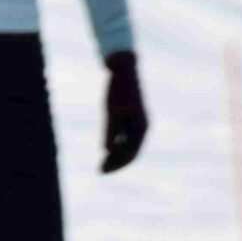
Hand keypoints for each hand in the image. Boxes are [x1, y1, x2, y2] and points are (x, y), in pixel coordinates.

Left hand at [101, 51, 147, 173]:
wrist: (123, 69)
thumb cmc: (118, 89)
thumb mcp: (112, 111)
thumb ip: (110, 131)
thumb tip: (106, 150)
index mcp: (141, 127)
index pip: (131, 153)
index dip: (117, 164)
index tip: (103, 170)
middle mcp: (141, 127)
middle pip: (130, 152)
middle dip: (116, 163)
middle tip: (100, 171)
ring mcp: (136, 123)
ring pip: (127, 145)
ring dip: (115, 155)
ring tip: (101, 163)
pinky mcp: (130, 118)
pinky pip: (124, 137)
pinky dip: (115, 144)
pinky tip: (105, 150)